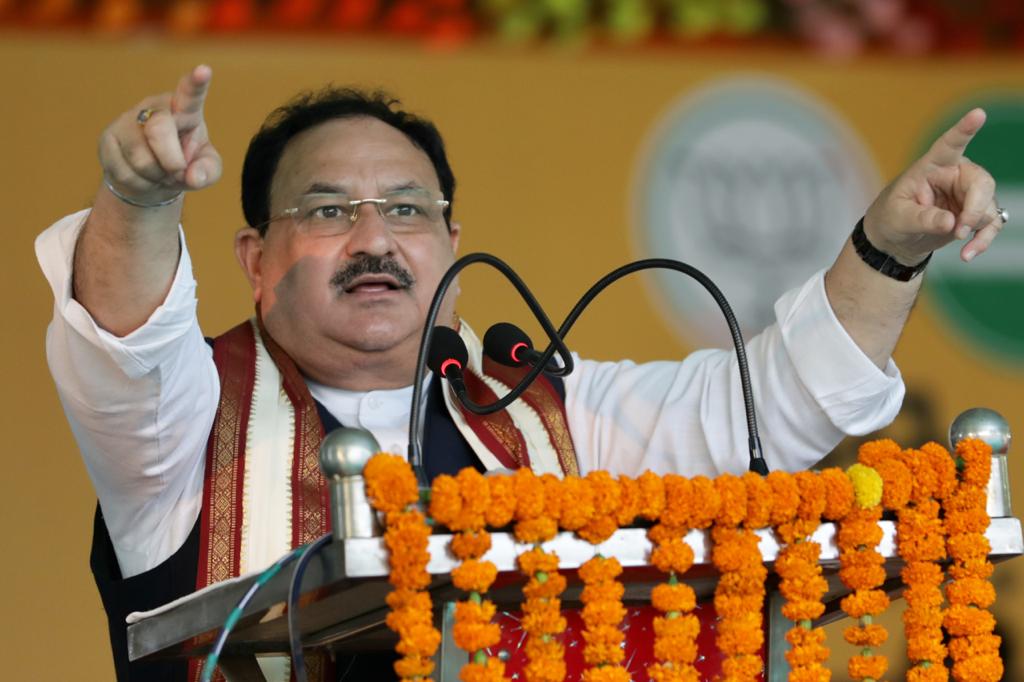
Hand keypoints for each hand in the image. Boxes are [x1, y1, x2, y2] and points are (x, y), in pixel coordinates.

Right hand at [98, 65, 222, 205]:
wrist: (150, 178)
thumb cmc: (184, 165)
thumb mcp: (205, 169)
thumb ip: (207, 171)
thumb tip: (193, 176)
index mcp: (185, 109)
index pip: (190, 93)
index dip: (196, 83)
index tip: (204, 70)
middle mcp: (154, 108)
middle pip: (159, 131)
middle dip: (172, 161)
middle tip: (178, 172)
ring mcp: (128, 120)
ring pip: (141, 158)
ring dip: (156, 176)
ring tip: (160, 173)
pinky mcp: (108, 138)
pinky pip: (124, 171)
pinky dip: (140, 184)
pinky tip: (143, 176)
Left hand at [863, 108, 1001, 263]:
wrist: (894, 239)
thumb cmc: (890, 218)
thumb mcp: (899, 218)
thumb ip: (923, 218)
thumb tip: (952, 223)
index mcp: (931, 167)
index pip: (949, 145)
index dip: (964, 129)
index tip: (977, 114)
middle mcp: (954, 175)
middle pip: (982, 183)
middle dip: (975, 209)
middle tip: (959, 230)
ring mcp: (966, 194)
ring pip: (988, 206)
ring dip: (976, 229)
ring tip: (959, 245)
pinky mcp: (973, 213)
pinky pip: (990, 223)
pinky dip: (983, 240)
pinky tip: (968, 254)